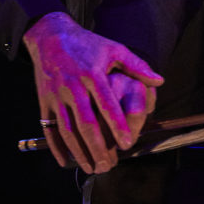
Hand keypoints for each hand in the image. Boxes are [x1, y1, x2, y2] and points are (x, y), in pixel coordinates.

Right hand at [23, 11, 163, 173]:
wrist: (50, 36)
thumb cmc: (87, 44)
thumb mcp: (113, 49)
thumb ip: (136, 66)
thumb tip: (159, 80)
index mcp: (92, 74)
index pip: (107, 104)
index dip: (117, 125)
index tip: (127, 143)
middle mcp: (73, 87)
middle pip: (86, 123)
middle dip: (97, 147)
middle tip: (108, 165)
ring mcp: (56, 95)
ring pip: (67, 130)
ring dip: (78, 151)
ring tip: (90, 167)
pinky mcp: (43, 102)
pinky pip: (49, 129)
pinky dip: (56, 148)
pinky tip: (66, 162)